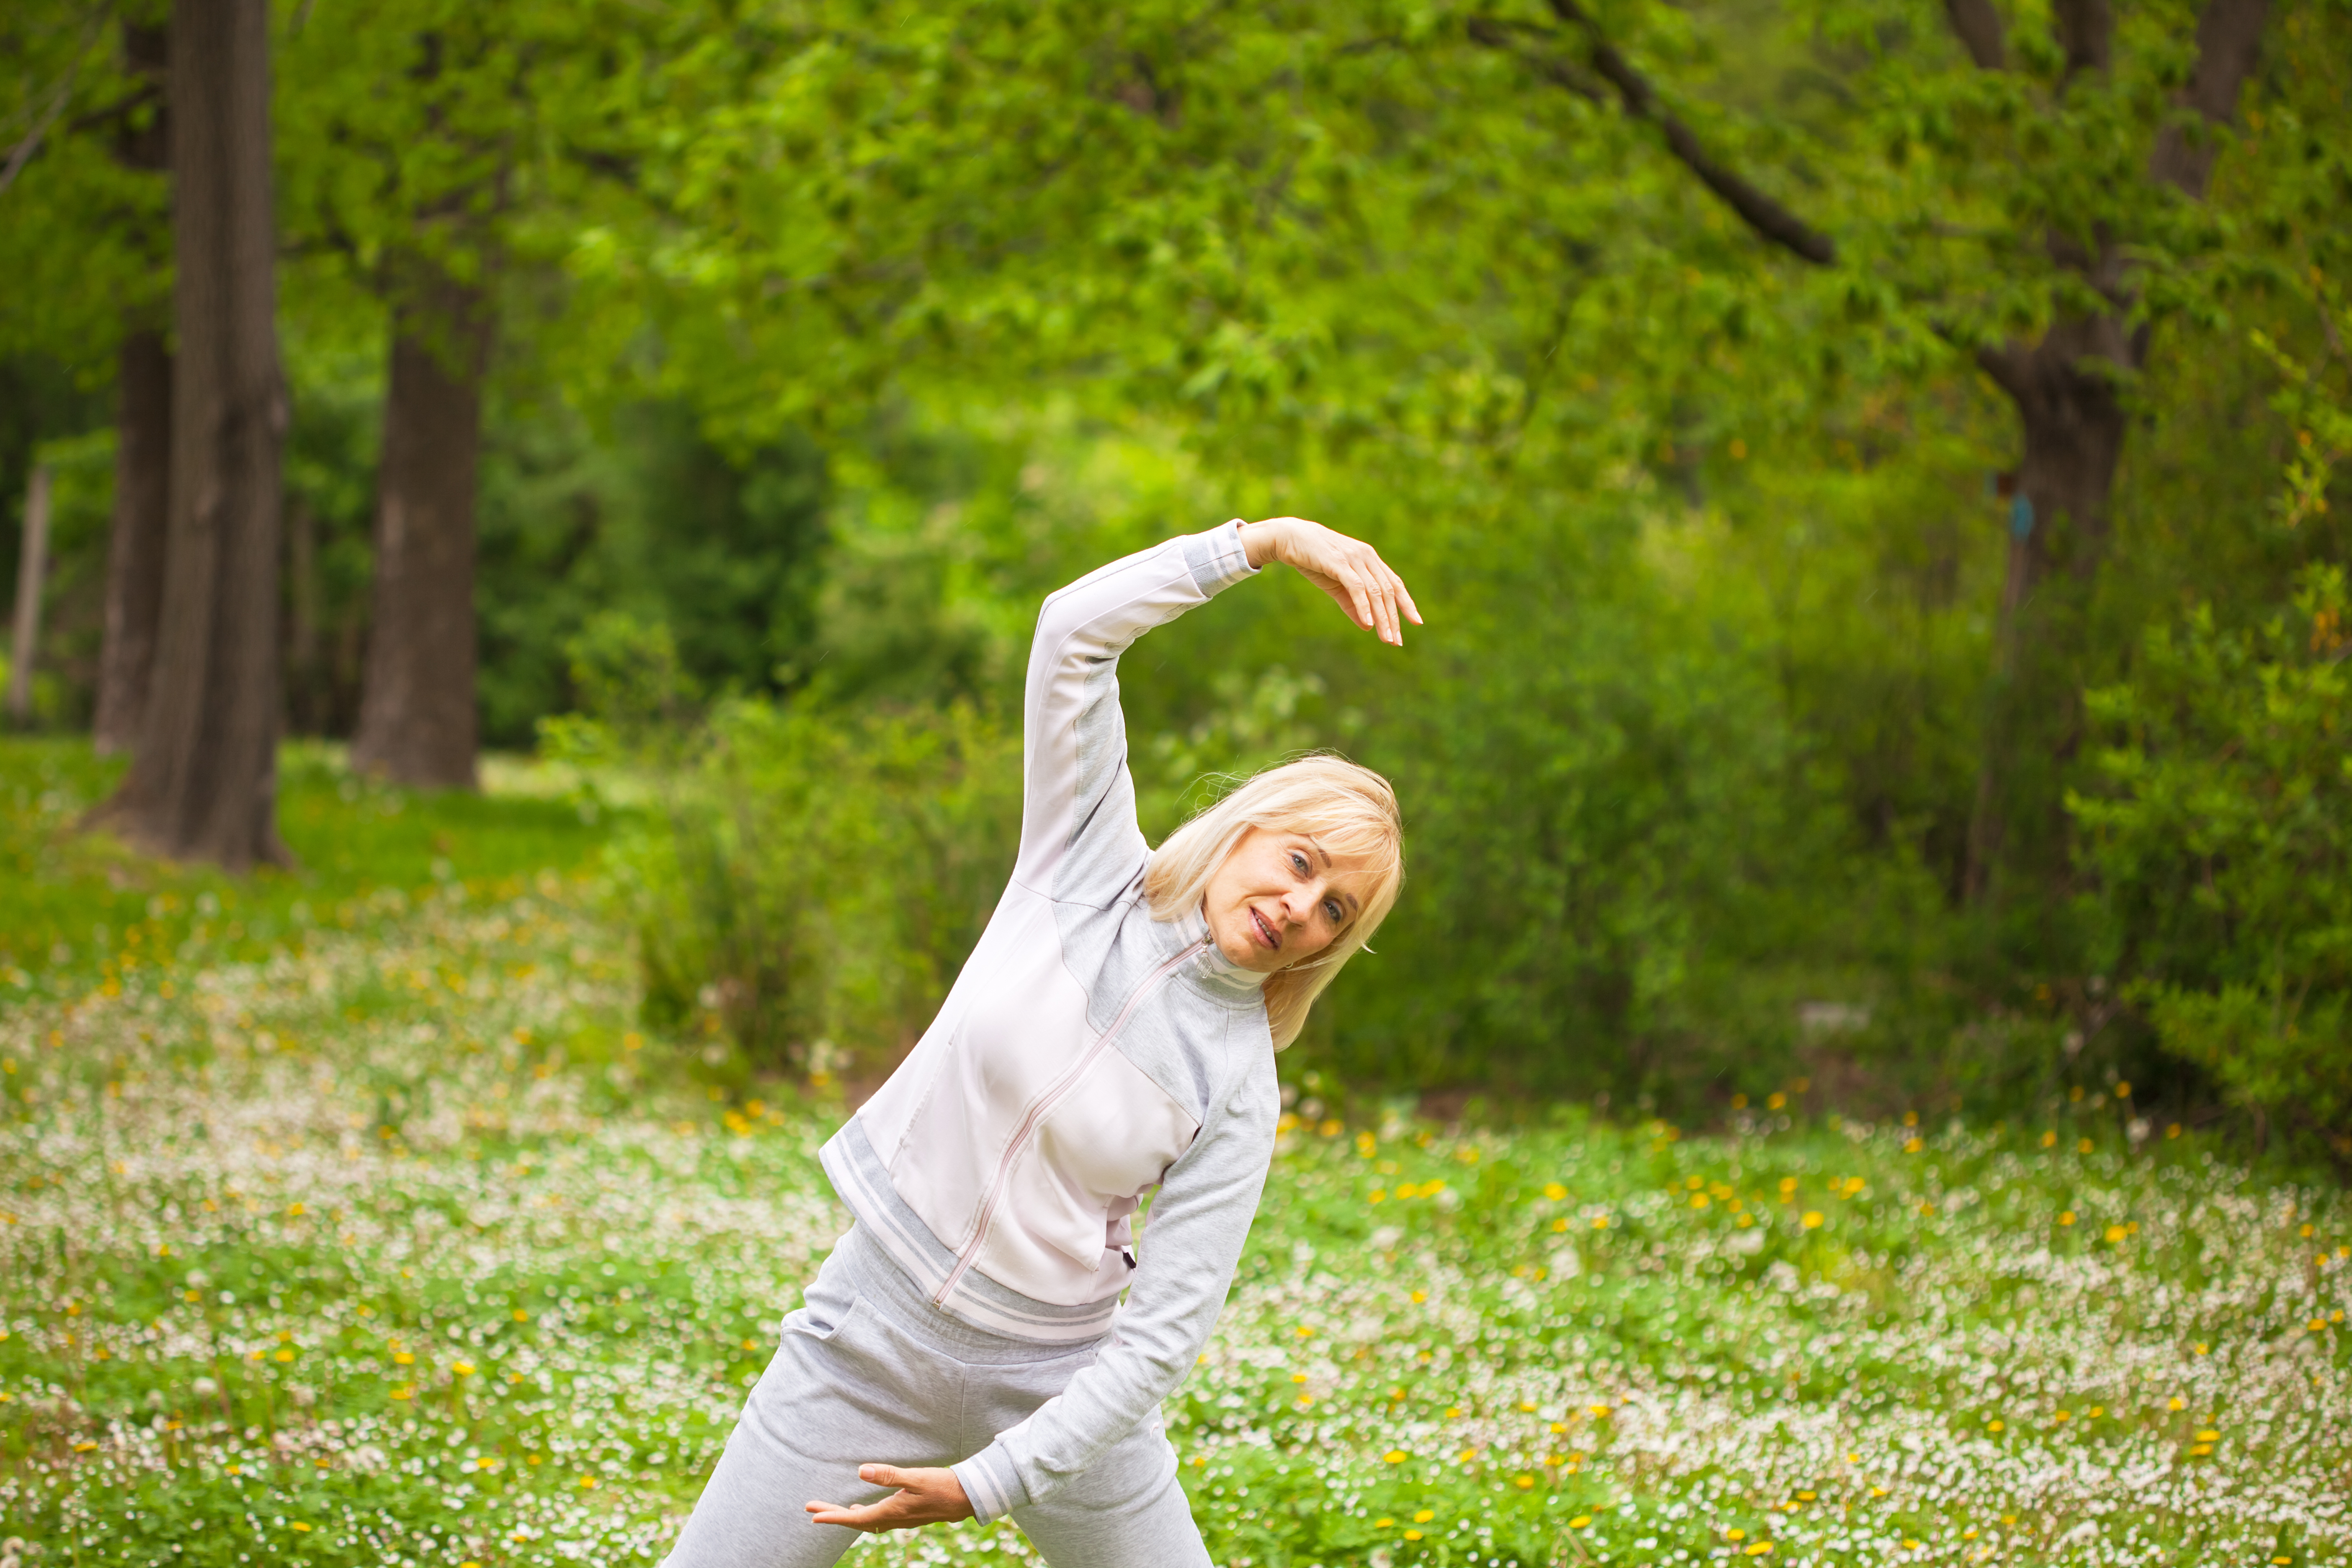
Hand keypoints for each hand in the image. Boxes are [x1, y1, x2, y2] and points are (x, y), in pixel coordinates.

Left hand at [805, 1464, 974, 1532]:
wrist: (968, 1498)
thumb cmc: (943, 1486)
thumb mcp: (916, 1477)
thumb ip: (888, 1475)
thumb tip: (860, 1471)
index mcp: (892, 1512)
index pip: (855, 1519)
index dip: (833, 1516)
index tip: (813, 1515)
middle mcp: (894, 1519)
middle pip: (857, 1521)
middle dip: (834, 1514)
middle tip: (812, 1508)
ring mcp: (901, 1518)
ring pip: (867, 1521)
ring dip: (848, 1515)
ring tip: (833, 1510)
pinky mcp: (908, 1514)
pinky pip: (878, 1518)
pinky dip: (865, 1514)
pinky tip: (863, 1508)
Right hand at [1240, 517, 1422, 645]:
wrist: (1289, 538)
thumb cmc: (1313, 560)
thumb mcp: (1336, 586)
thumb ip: (1352, 605)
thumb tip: (1368, 627)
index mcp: (1370, 559)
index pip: (1394, 583)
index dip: (1406, 603)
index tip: (1416, 622)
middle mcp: (1367, 557)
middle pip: (1388, 591)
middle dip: (1394, 618)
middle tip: (1397, 641)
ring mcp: (1354, 558)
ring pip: (1375, 591)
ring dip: (1382, 617)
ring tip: (1386, 638)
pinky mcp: (1339, 562)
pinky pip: (1357, 587)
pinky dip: (1364, 606)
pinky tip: (1369, 623)